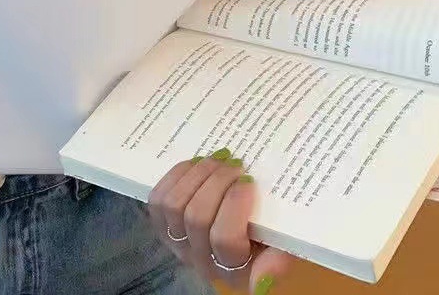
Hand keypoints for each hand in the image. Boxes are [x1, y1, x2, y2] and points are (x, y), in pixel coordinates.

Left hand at [147, 150, 290, 293]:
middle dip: (216, 181)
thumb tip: (263, 279)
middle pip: (197, 217)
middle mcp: (200, 260)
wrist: (237, 233)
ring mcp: (177, 242)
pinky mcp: (161, 224)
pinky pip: (158, 198)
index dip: (235, 204)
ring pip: (174, 204)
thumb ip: (278, 259)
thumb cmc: (263, 237)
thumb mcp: (280, 248)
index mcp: (234, 270)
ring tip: (217, 160)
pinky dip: (176, 176)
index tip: (249, 180)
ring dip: (196, 175)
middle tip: (235, 163)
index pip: (225, 239)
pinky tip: (196, 164)